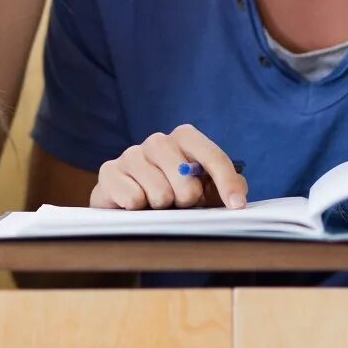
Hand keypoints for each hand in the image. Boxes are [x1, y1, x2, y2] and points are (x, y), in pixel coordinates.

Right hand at [89, 124, 246, 209]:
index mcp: (184, 139)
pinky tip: (135, 205)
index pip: (211, 156)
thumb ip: (227, 187)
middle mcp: (157, 141)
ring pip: (159, 193)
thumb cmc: (173, 195)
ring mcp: (131, 154)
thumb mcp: (205, 191)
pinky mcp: (109, 171)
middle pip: (185, 179)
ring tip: (156, 204)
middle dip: (187, 200)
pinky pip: (133, 198)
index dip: (226, 182)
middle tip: (179, 203)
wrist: (131, 206)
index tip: (236, 206)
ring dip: (162, 207)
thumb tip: (238, 195)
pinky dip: (138, 209)